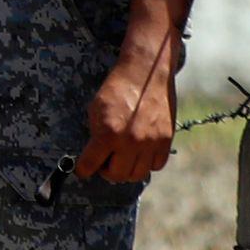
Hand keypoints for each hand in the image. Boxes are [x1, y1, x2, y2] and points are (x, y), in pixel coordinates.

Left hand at [74, 49, 176, 186]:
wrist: (145, 74)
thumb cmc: (116, 90)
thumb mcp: (95, 110)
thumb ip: (95, 135)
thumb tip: (95, 157)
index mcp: (108, 134)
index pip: (90, 165)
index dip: (83, 170)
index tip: (83, 170)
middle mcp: (130, 142)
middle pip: (116, 176)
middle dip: (106, 172)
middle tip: (104, 163)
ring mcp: (151, 143)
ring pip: (137, 175)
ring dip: (127, 171)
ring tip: (121, 160)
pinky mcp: (166, 140)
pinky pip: (156, 165)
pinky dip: (146, 164)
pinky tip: (139, 154)